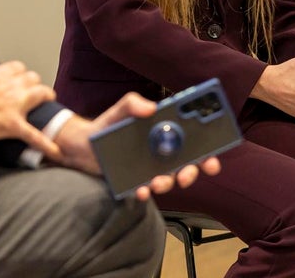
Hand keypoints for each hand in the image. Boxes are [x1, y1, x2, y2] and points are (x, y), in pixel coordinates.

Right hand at [0, 47, 60, 159]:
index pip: (18, 67)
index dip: (20, 75)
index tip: (18, 81)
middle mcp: (9, 85)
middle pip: (33, 79)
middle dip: (35, 87)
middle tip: (34, 96)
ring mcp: (13, 104)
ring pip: (41, 95)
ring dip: (45, 102)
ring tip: (48, 111)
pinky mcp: (13, 124)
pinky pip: (34, 134)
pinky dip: (45, 143)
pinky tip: (56, 150)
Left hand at [54, 92, 221, 200]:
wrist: (82, 144)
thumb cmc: (108, 124)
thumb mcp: (120, 110)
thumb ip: (133, 103)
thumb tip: (151, 107)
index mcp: (165, 133)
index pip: (194, 144)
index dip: (208, 154)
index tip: (212, 162)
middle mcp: (163, 153)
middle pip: (187, 166)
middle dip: (190, 173)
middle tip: (184, 176)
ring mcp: (151, 168)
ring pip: (169, 180)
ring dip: (167, 184)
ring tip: (156, 183)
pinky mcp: (136, 181)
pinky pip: (146, 190)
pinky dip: (146, 192)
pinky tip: (141, 191)